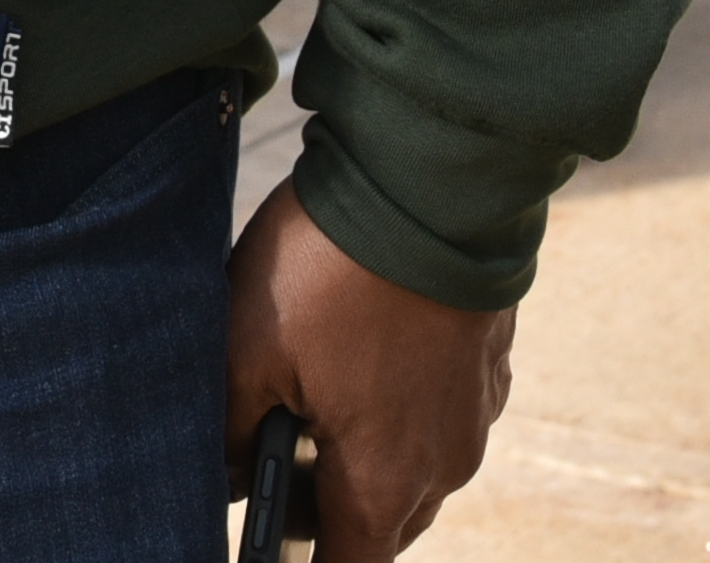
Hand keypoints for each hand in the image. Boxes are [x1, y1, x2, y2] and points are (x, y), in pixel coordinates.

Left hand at [228, 184, 516, 562]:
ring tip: (311, 398)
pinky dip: (402, 406)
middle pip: (383, 523)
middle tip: (272, 461)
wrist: (430, 182)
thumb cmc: (331, 269)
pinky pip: (441, 412)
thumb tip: (222, 475)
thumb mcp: (248, 346)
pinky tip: (361, 355)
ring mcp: (476, 413)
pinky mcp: (488, 364)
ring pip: (415, 466)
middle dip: (331, 509)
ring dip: (368, 453)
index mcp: (386, 480)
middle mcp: (446, 463)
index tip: (273, 545)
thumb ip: (227, 428)